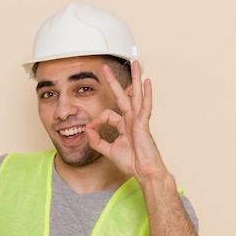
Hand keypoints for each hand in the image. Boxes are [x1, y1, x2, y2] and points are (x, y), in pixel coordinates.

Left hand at [85, 61, 167, 181]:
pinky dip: (147, 93)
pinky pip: (145, 106)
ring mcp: (138, 119)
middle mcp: (131, 119)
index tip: (89, 130)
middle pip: (122, 95)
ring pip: (135, 95)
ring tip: (135, 64)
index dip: (96, 121)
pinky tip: (147, 82)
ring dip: (134, 78)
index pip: (106, 114)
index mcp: (124, 125)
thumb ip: (97, 141)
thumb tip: (87, 131)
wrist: (144, 171)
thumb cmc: (132, 162)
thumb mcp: (108, 151)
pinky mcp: (144, 123)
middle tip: (105, 67)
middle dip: (113, 81)